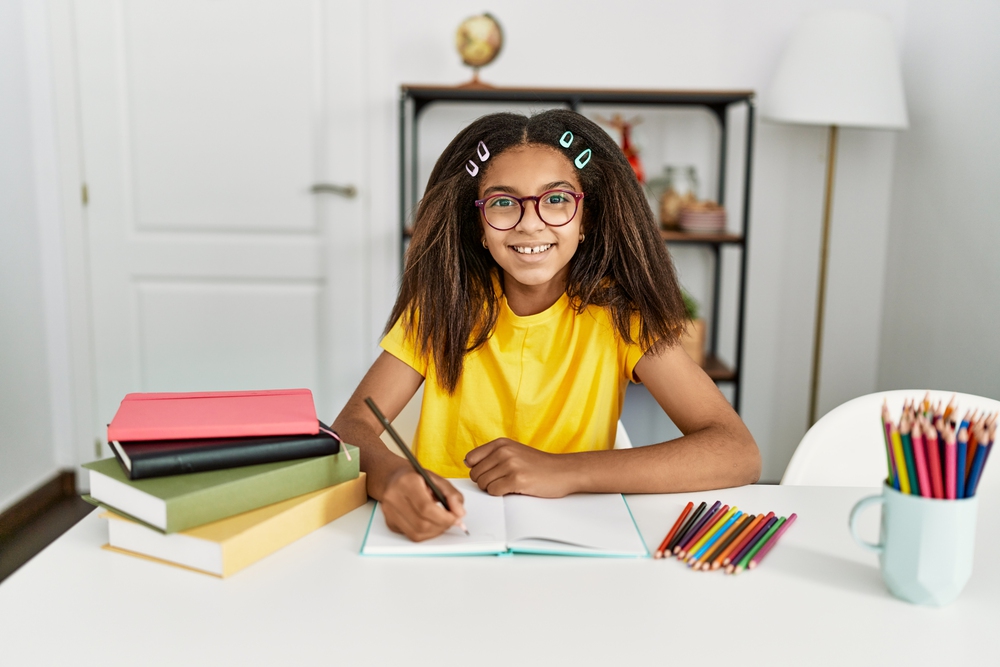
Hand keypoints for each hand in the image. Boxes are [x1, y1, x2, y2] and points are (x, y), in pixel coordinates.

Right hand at [380, 466, 465, 541]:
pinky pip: (411, 535)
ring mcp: (389, 512)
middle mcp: (394, 498)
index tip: (455, 518)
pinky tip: (430, 523)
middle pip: (421, 523)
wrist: (393, 478)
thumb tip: (460, 513)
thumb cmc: (416, 478)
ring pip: (416, 534)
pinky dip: (426, 533)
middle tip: (451, 521)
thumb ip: (452, 495)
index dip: (444, 517)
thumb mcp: (437, 480)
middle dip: (441, 526)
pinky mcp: (390, 523)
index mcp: (407, 482)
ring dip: (435, 532)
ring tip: (441, 522)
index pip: (425, 507)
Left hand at [465, 439, 579, 496]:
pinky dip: (501, 494)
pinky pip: (494, 491)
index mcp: (501, 443)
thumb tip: (467, 462)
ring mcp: (510, 465)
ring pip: (483, 484)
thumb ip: (491, 455)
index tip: (490, 473)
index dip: (478, 470)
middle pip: (475, 474)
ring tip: (510, 483)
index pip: (471, 459)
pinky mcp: (516, 480)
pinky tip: (515, 488)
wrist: (563, 471)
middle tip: (504, 480)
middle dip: (486, 481)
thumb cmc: (538, 465)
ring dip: (494, 488)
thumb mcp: (514, 451)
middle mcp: (504, 451)